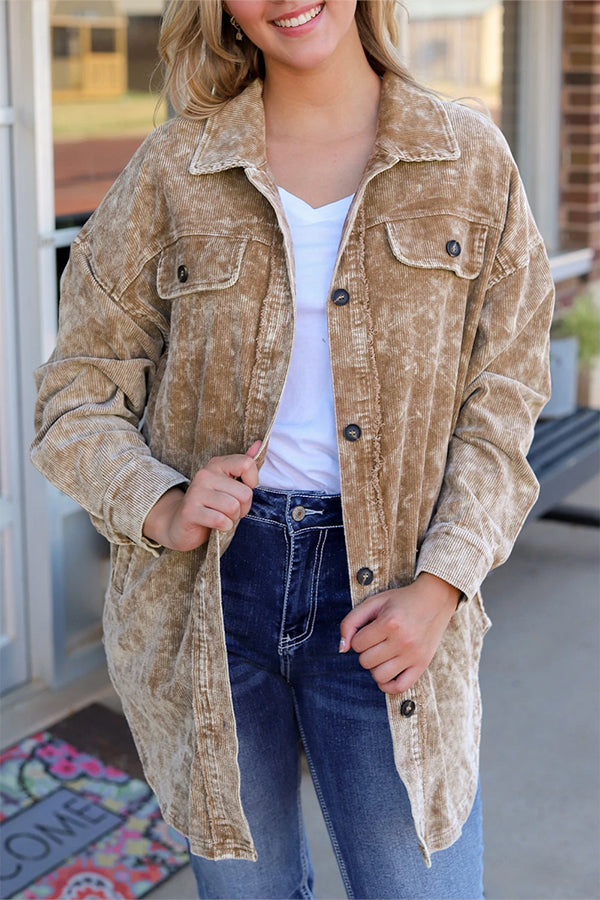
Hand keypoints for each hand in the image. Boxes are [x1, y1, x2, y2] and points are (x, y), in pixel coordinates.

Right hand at [142, 441, 260, 551]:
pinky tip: (217, 526)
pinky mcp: (189, 511)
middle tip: (232, 511)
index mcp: (216, 464)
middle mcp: (205, 474)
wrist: (180, 524)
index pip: (247, 463)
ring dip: (233, 518)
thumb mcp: (229, 484)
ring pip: (233, 507)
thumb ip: (244, 466)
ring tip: (224, 517)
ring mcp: (195, 492)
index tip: (242, 489)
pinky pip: (220, 520)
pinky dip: (224, 527)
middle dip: (244, 508)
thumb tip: (260, 443)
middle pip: (245, 493)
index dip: (252, 482)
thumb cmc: (212, 505)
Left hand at [339, 573, 459, 693]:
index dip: (359, 637)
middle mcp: (403, 641)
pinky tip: (386, 673)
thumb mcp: (373, 602)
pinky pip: (400, 687)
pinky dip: (388, 685)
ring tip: (382, 654)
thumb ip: (350, 622)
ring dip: (375, 666)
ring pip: (379, 676)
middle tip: (376, 640)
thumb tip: (342, 649)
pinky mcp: (422, 665)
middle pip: (366, 661)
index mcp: (390, 622)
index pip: (357, 644)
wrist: (435, 600)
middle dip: (366, 651)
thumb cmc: (401, 601)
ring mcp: (414, 655)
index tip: (369, 630)